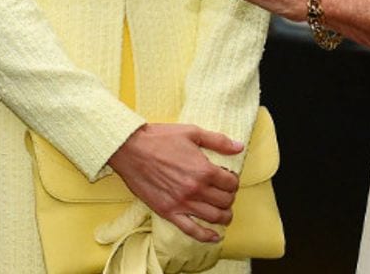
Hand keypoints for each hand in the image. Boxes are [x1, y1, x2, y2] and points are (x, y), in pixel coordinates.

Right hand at [105, 123, 242, 242]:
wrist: (129, 148)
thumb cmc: (159, 138)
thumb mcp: (191, 132)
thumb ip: (218, 141)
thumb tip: (239, 147)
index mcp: (204, 170)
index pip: (231, 183)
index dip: (233, 181)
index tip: (227, 178)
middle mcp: (196, 189)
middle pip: (225, 201)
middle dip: (229, 197)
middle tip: (224, 193)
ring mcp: (182, 203)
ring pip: (214, 217)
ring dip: (224, 217)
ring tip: (224, 213)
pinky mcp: (169, 212)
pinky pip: (192, 230)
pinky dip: (206, 236)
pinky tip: (214, 236)